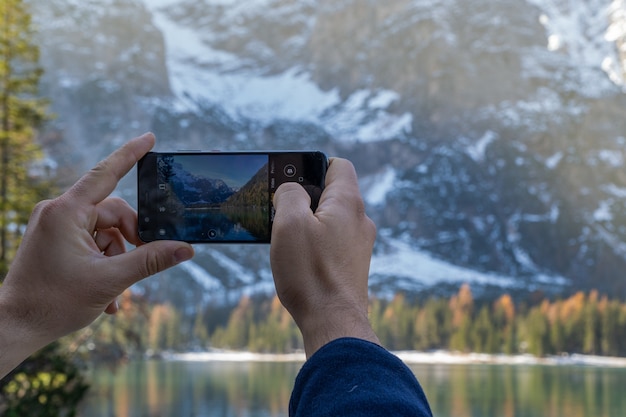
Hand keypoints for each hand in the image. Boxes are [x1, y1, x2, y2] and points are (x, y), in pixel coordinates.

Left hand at [0, 132, 193, 376]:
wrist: (14, 326)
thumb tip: (185, 249)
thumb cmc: (54, 303)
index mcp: (66, 213)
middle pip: (112, 213)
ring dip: (117, 259)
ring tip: (114, 293)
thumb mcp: (110, 280)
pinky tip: (105, 295)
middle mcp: (58, 212)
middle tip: (140, 264)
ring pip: (104, 232)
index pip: (105, 174)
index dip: (130, 154)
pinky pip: (90, 243)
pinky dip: (102, 263)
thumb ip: (151, 260)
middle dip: (130, 240)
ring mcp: (54, 226)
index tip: (149, 138)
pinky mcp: (54, 240)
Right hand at [270, 157, 378, 357]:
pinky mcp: (353, 264)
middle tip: (280, 211)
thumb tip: (291, 190)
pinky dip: (315, 243)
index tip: (290, 179)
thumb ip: (290, 194)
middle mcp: (360, 220)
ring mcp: (359, 244)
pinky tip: (298, 259)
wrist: (333, 322)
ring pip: (330, 219)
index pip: (338, 166)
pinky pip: (332, 241)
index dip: (311, 166)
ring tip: (286, 239)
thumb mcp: (289, 223)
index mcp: (348, 202)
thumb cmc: (310, 273)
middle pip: (331, 193)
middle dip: (304, 198)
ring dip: (307, 223)